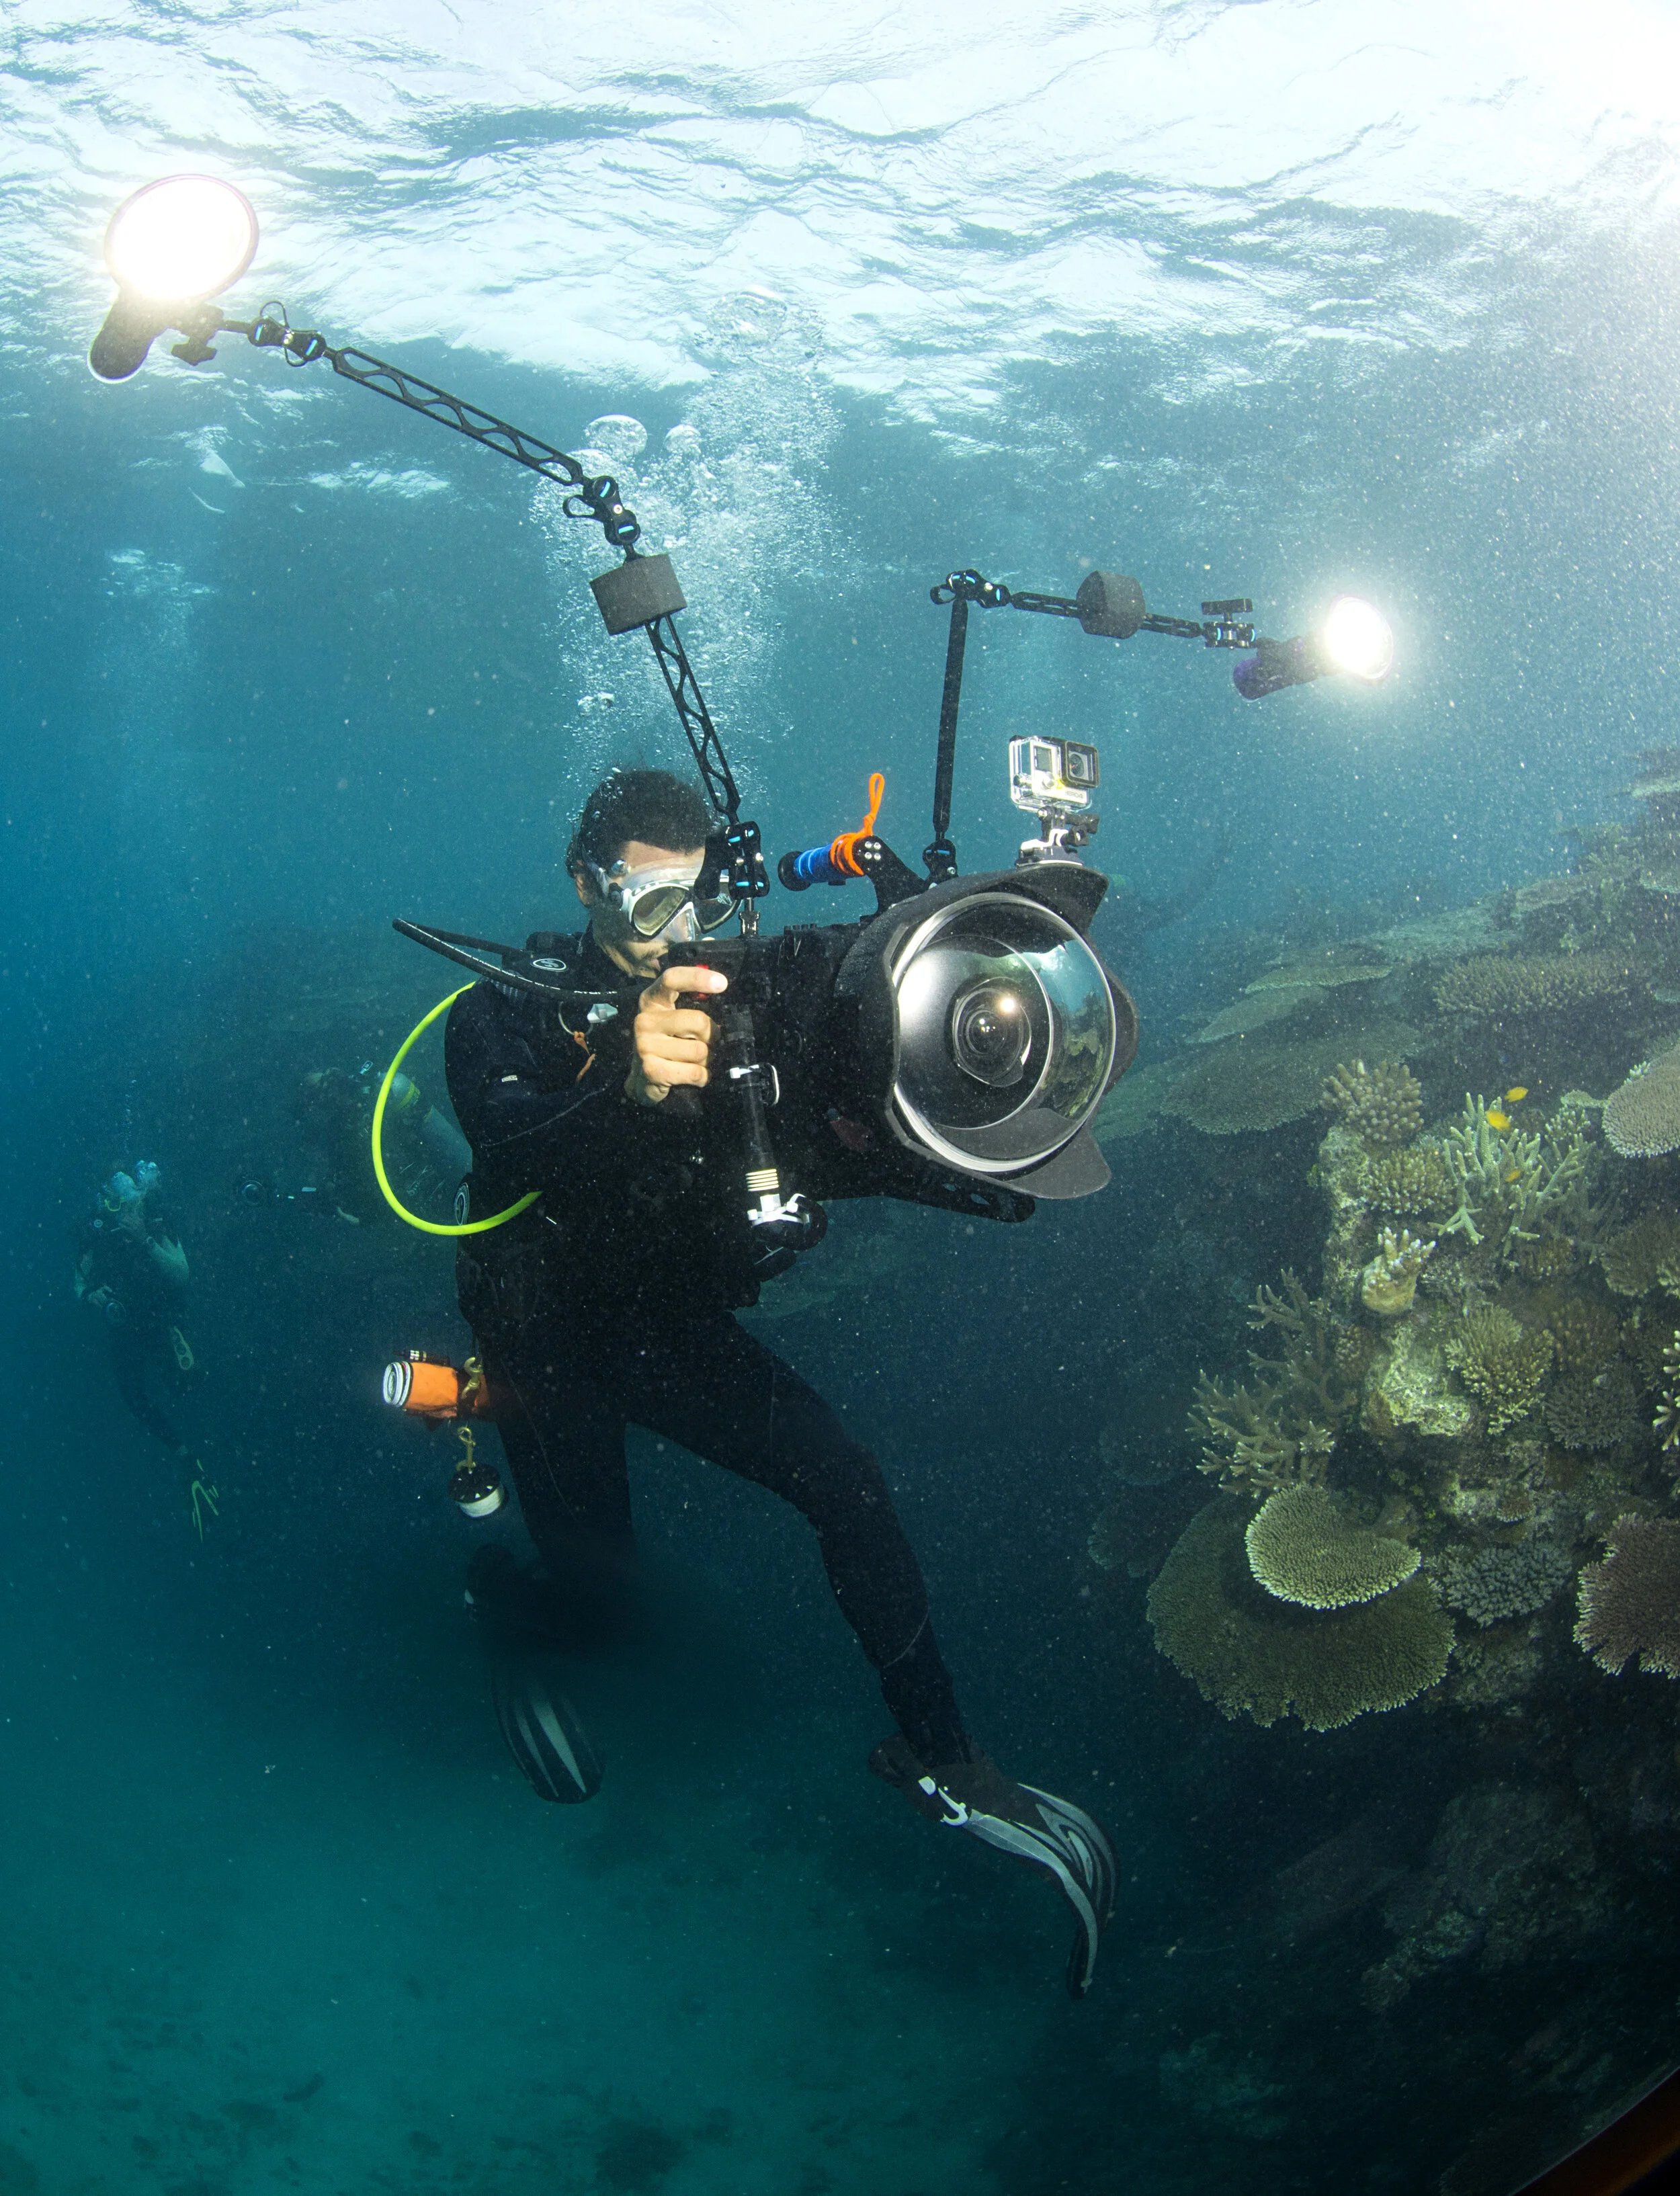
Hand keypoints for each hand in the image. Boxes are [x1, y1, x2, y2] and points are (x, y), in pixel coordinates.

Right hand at [626, 963, 727, 1106]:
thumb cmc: (668, 1040)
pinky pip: (694, 1072)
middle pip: (698, 1021)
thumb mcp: (676, 1011)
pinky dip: (702, 1077)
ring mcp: (644, 1045)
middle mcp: (645, 1019)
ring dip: (707, 1060)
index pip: (671, 979)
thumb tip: (712, 943)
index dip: (698, 977)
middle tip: (710, 1042)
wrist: (645, 1078)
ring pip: (700, 1051)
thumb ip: (693, 985)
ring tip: (697, 1060)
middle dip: (713, 1035)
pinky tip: (694, 1075)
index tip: (722, 983)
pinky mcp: (651, 1070)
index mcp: (652, 999)